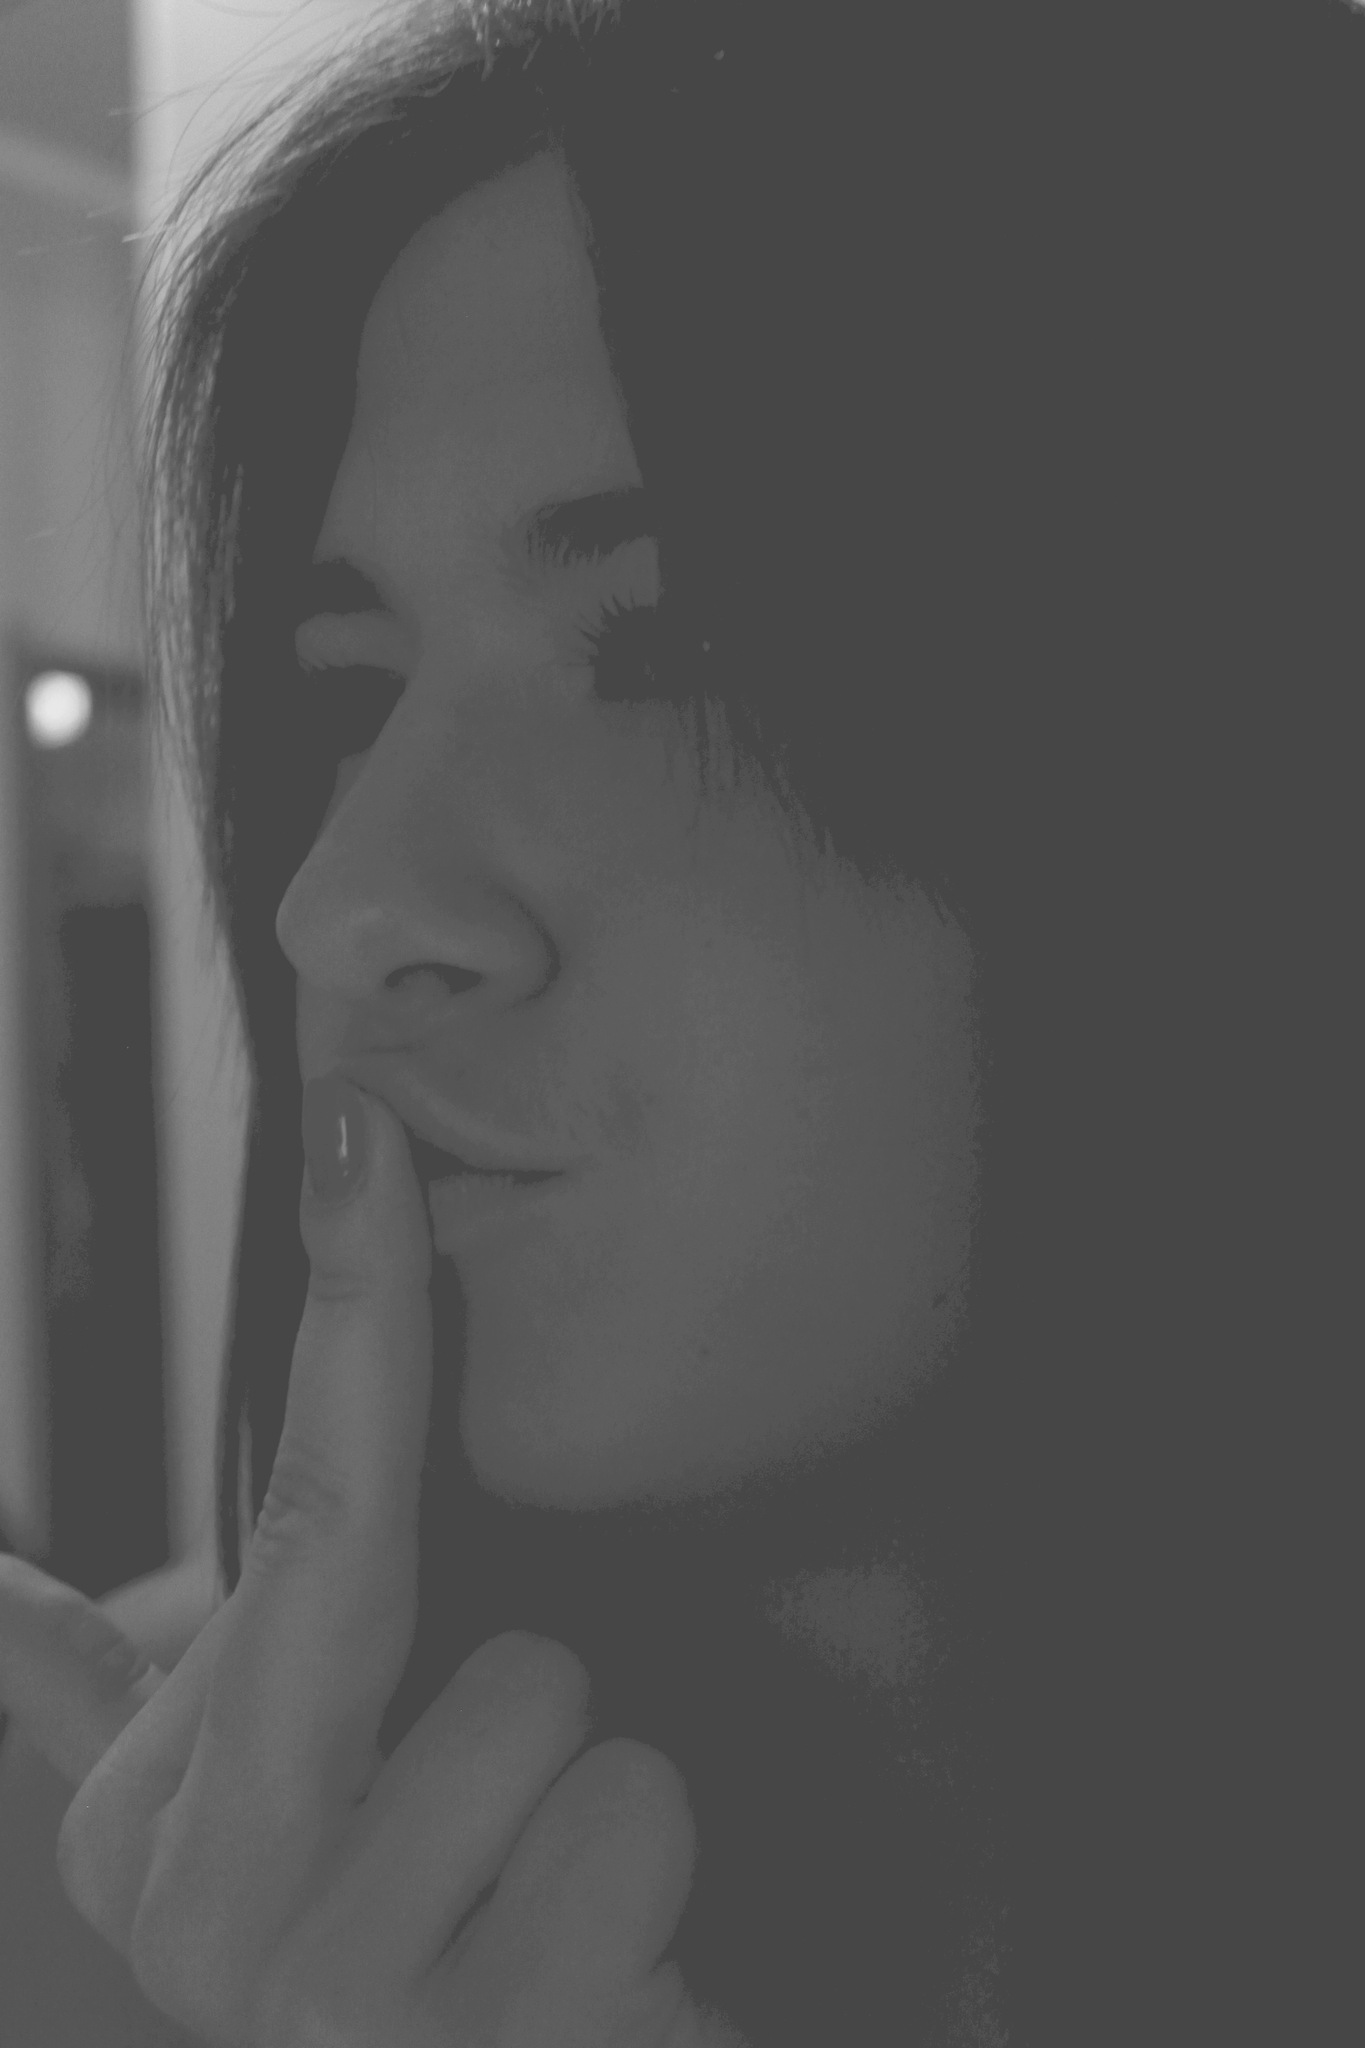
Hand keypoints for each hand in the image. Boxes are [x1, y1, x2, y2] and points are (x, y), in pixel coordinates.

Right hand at [0, 1081, 730, 2046]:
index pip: (278, 1507)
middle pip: (358, 1573)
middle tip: (511, 1715)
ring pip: (542, 1696)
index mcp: (140, 1823)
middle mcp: (201, 1916)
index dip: (344, 1296)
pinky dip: (647, 1858)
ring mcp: (333, 2003)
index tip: (362, 1124)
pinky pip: (631, 1814)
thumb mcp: (266, 1798)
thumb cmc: (420, 1937)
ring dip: (586, 1772)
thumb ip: (96, 1694)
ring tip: (544, 1888)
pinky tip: (601, 1956)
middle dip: (456, 1595)